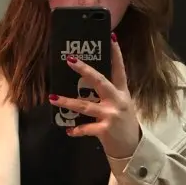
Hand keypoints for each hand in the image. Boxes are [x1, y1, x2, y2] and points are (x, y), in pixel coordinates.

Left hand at [49, 35, 140, 159]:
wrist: (132, 147)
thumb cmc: (124, 123)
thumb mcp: (121, 104)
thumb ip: (109, 93)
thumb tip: (89, 81)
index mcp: (121, 92)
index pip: (119, 69)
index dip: (116, 53)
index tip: (111, 37)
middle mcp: (117, 100)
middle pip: (100, 81)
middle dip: (84, 70)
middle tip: (70, 59)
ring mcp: (111, 115)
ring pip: (85, 106)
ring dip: (67, 102)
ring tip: (53, 98)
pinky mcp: (105, 130)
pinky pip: (86, 128)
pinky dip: (77, 130)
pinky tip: (68, 130)